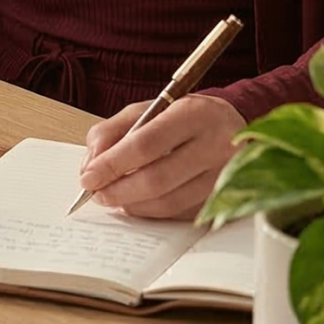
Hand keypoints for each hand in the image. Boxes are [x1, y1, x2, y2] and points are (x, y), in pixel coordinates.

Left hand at [77, 94, 243, 220]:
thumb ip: (113, 130)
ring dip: (133, 205)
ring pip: (169, 203)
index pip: (145, 144)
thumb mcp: (148, 109)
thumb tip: (91, 164)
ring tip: (114, 197)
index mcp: (192, 114)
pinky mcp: (224, 200)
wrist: (236, 126)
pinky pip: (180, 214)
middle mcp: (214, 145)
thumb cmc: (184, 117)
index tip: (88, 177)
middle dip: (118, 190)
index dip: (112, 164)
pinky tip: (139, 203)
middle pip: (157, 179)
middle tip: (96, 193)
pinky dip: (152, 212)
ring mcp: (223, 177)